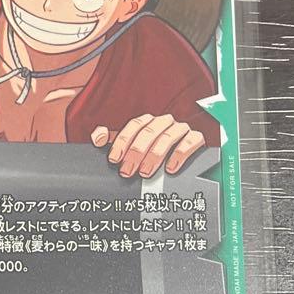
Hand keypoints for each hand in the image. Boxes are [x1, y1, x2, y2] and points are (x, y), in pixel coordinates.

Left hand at [91, 115, 205, 178]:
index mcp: (147, 121)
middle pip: (148, 133)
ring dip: (154, 156)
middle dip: (135, 153)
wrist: (183, 152)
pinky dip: (179, 155)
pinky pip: (189, 142)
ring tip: (145, 172)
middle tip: (127, 171)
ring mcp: (180, 128)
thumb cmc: (152, 148)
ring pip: (167, 138)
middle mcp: (163, 122)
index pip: (133, 126)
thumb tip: (97, 137)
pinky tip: (170, 168)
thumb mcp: (130, 143)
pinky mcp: (195, 137)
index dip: (122, 142)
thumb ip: (111, 139)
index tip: (115, 158)